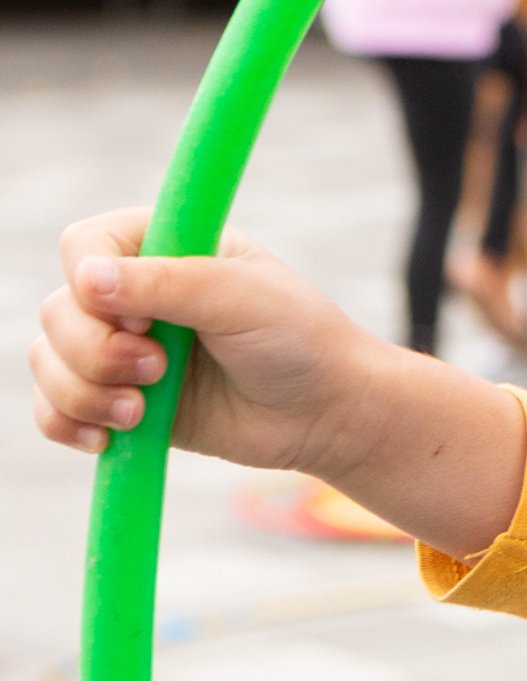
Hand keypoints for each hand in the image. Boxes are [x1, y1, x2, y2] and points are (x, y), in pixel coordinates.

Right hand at [30, 209, 382, 468]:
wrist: (323, 412)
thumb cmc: (298, 339)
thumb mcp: (244, 299)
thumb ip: (169, 282)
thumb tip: (86, 278)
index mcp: (165, 243)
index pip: (84, 244)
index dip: (96, 285)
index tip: (148, 321)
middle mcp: (133, 291)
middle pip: (58, 311)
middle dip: (95, 352)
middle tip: (159, 370)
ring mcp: (120, 345)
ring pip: (47, 361)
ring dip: (84, 394)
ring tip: (142, 411)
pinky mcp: (116, 396)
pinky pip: (53, 409)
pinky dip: (68, 424)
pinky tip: (109, 437)